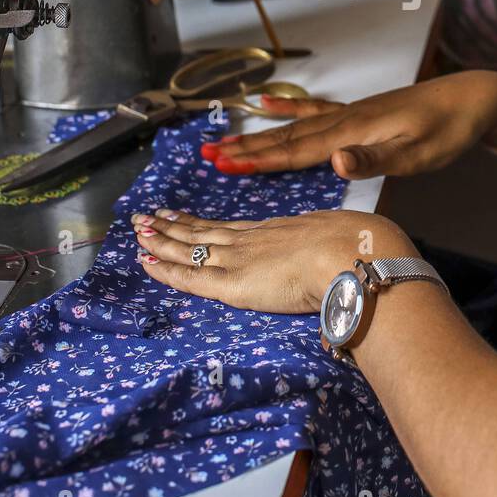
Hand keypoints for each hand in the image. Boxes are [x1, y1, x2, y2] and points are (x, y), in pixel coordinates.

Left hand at [130, 206, 416, 312]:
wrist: (354, 252)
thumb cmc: (358, 248)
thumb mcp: (341, 239)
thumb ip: (331, 250)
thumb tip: (344, 260)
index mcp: (277, 230)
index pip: (229, 228)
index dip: (202, 223)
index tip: (180, 214)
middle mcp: (252, 239)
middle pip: (203, 231)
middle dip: (172, 224)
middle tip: (145, 216)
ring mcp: (240, 258)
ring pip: (190, 248)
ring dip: (161, 240)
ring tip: (138, 231)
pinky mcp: (234, 283)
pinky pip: (191, 276)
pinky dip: (166, 269)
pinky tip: (147, 261)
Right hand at [201, 71, 496, 177]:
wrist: (472, 98)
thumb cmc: (448, 131)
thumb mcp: (417, 154)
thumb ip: (374, 160)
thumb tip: (333, 163)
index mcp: (352, 133)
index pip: (296, 151)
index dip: (258, 160)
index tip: (223, 164)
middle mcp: (344, 120)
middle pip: (285, 138)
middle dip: (245, 148)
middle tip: (206, 154)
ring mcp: (350, 114)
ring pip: (293, 126)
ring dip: (258, 135)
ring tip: (224, 137)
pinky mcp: (360, 112)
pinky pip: (313, 111)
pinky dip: (287, 108)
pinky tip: (266, 101)